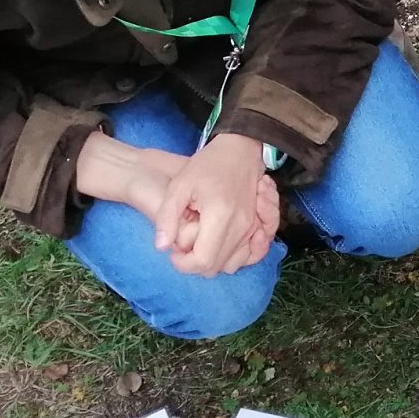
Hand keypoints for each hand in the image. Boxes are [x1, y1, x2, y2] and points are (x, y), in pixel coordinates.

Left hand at [153, 134, 279, 277]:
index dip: (183, 264)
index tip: (173, 252)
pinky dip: (232, 258)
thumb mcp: (179, 186)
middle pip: (216, 267)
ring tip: (198, 242)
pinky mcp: (257, 227)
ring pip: (231, 265)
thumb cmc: (207, 165)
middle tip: (182, 247)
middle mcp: (240, 227)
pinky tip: (217, 244)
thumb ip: (167, 217)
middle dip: (195, 263)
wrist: (240, 150)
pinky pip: (248, 256)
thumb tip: (161, 247)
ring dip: (212, 261)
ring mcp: (252, 228)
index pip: (202, 261)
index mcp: (220, 216)